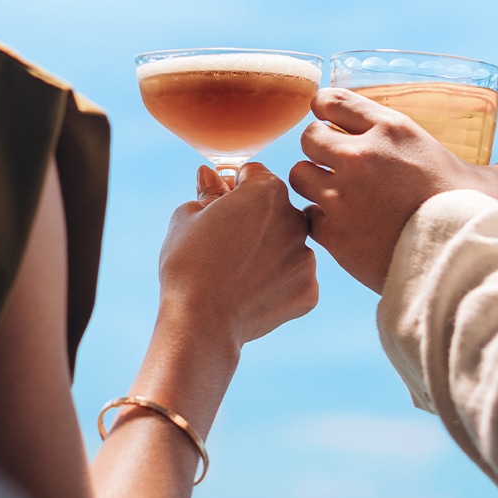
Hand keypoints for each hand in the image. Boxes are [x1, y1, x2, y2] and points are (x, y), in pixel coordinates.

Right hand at [157, 161, 317, 350]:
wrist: (202, 321)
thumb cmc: (189, 263)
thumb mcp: (187, 216)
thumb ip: (208, 192)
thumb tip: (210, 176)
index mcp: (268, 190)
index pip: (253, 177)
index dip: (232, 191)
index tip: (219, 211)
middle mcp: (297, 218)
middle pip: (275, 212)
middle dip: (255, 222)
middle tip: (226, 247)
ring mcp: (307, 257)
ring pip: (287, 247)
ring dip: (269, 253)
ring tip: (238, 274)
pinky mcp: (310, 291)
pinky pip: (294, 280)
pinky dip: (277, 285)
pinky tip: (253, 295)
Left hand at [290, 88, 497, 292]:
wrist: (456, 263)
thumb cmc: (475, 217)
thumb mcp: (493, 185)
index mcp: (393, 131)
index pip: (333, 101)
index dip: (327, 110)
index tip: (330, 119)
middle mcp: (360, 156)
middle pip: (309, 136)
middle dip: (316, 148)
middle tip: (330, 162)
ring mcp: (342, 195)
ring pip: (299, 175)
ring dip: (311, 183)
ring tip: (328, 194)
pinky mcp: (334, 233)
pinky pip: (307, 217)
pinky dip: (317, 221)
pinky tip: (334, 227)